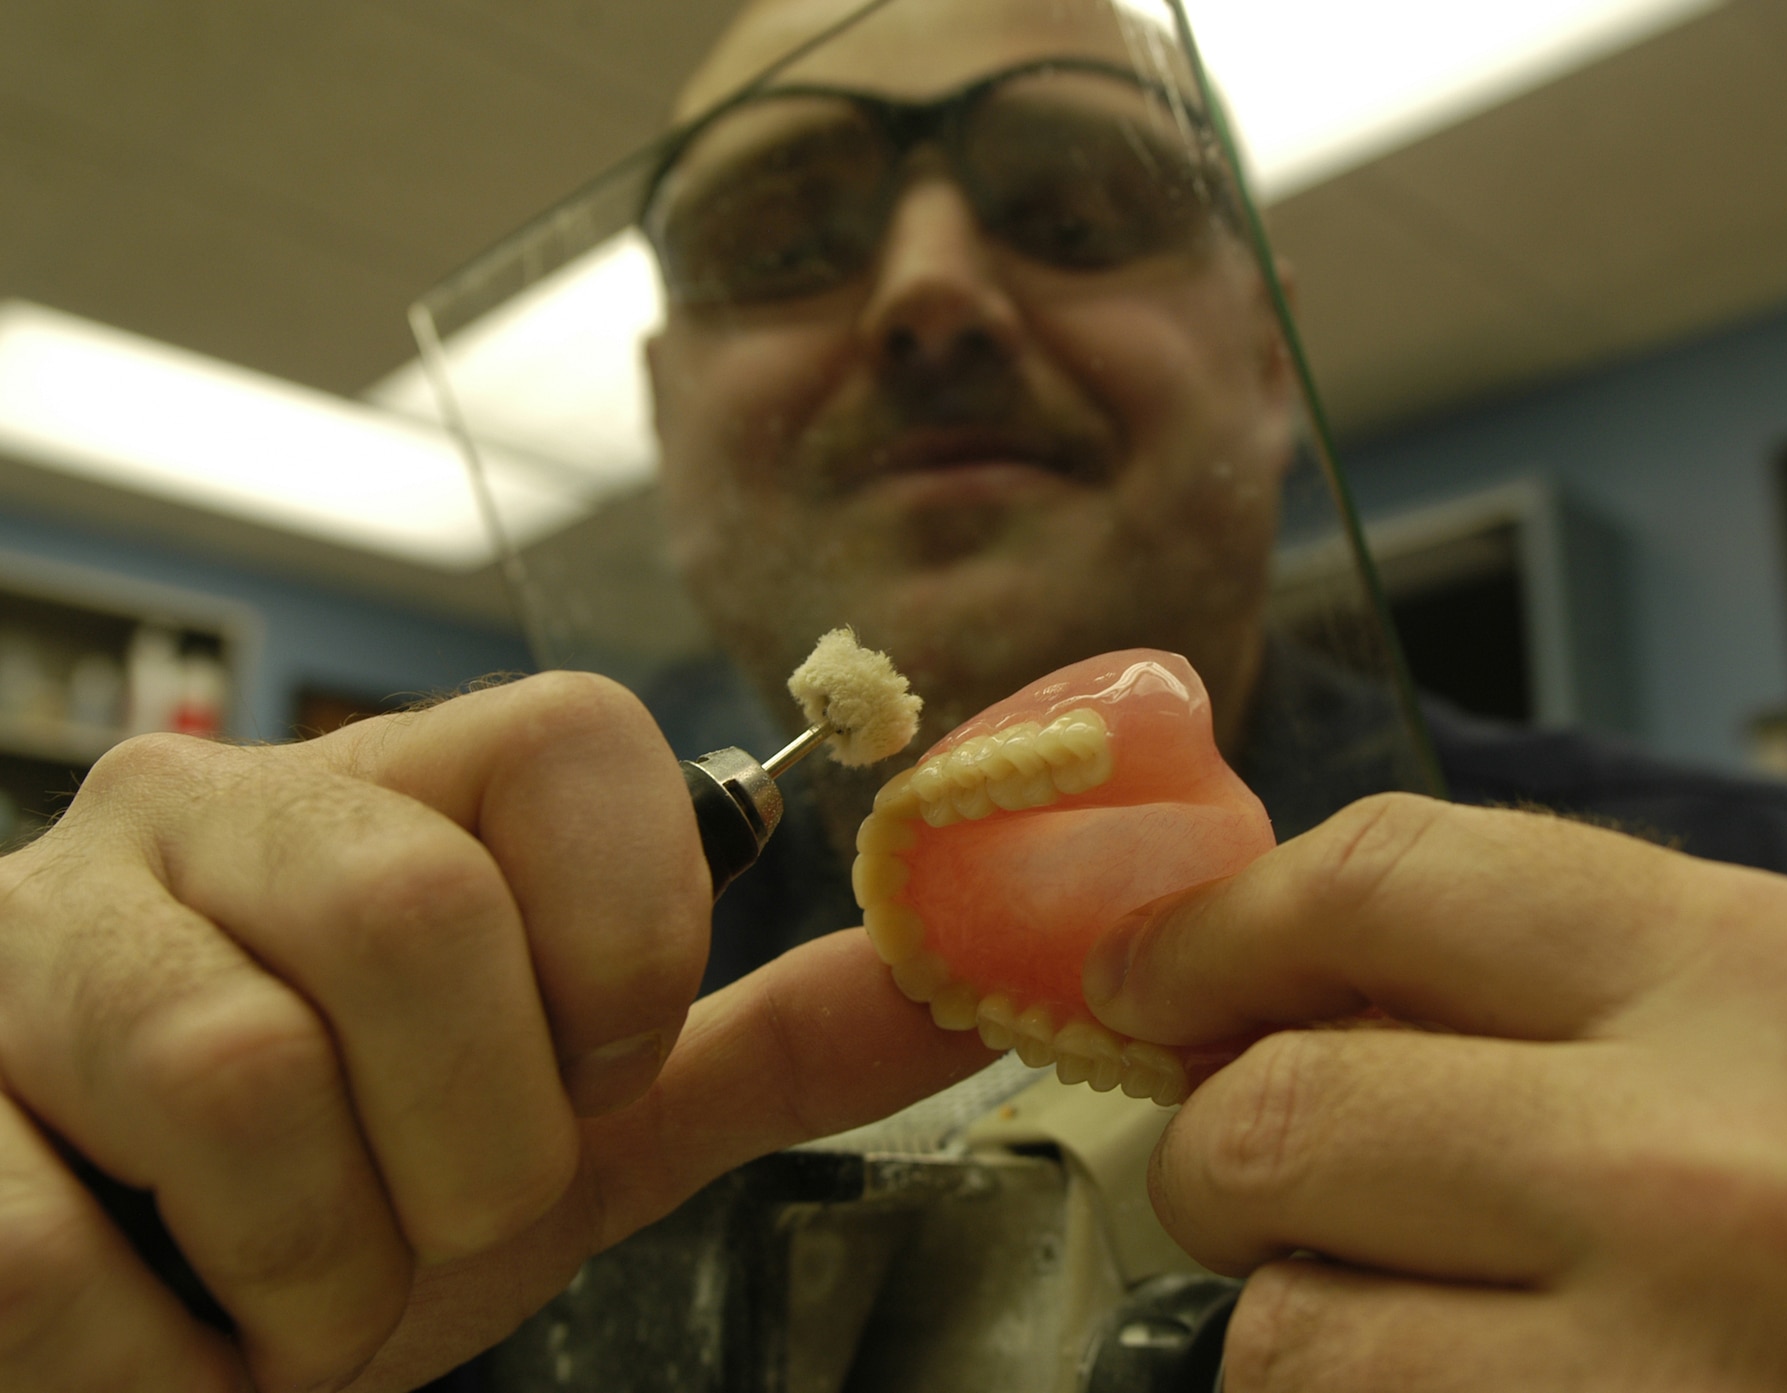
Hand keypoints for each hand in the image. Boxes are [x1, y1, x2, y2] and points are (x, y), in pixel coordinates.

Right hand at [0, 672, 991, 1391]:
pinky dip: (154, 1369)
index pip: (577, 742)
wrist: (111, 1319)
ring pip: (246, 1084)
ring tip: (285, 1290)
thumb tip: (949, 979)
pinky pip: (55, 1255)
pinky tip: (156, 1339)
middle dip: (469, 1157)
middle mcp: (203, 812)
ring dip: (314, 1276)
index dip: (623, 947)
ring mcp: (33, 937)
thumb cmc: (347, 1196)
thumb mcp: (568, 1122)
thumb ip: (750, 1045)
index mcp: (391, 796)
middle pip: (417, 914)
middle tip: (422, 1227)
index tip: (579, 1081)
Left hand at [1083, 793, 1786, 1390]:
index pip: (1384, 873)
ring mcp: (1662, 1363)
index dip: (1219, 926)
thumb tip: (1227, 973)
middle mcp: (1721, 1161)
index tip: (1144, 974)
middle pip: (1283, 1100)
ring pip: (1281, 1315)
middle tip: (1262, 1193)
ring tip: (1432, 1335)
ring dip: (1300, 1324)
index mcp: (1762, 979)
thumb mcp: (1763, 1054)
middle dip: (1224, 1156)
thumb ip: (1525, 984)